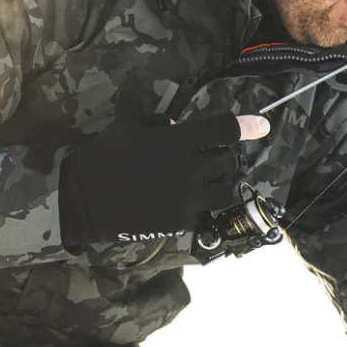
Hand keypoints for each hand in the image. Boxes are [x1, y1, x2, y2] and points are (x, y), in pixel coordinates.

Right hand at [60, 113, 269, 244]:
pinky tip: (188, 198)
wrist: (83, 201)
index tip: (263, 125)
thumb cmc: (103, 156)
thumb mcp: (129, 127)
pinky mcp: (180, 222)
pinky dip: (202, 203)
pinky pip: (205, 210)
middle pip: (228, 161)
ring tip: (214, 180)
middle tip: (216, 156)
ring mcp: (187, 199)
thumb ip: (159, 125)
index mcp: (177, 142)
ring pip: (226, 191)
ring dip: (225, 182)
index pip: (223, 130)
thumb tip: (179, 128)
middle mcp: (189, 170)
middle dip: (226, 156)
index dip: (247, 125)